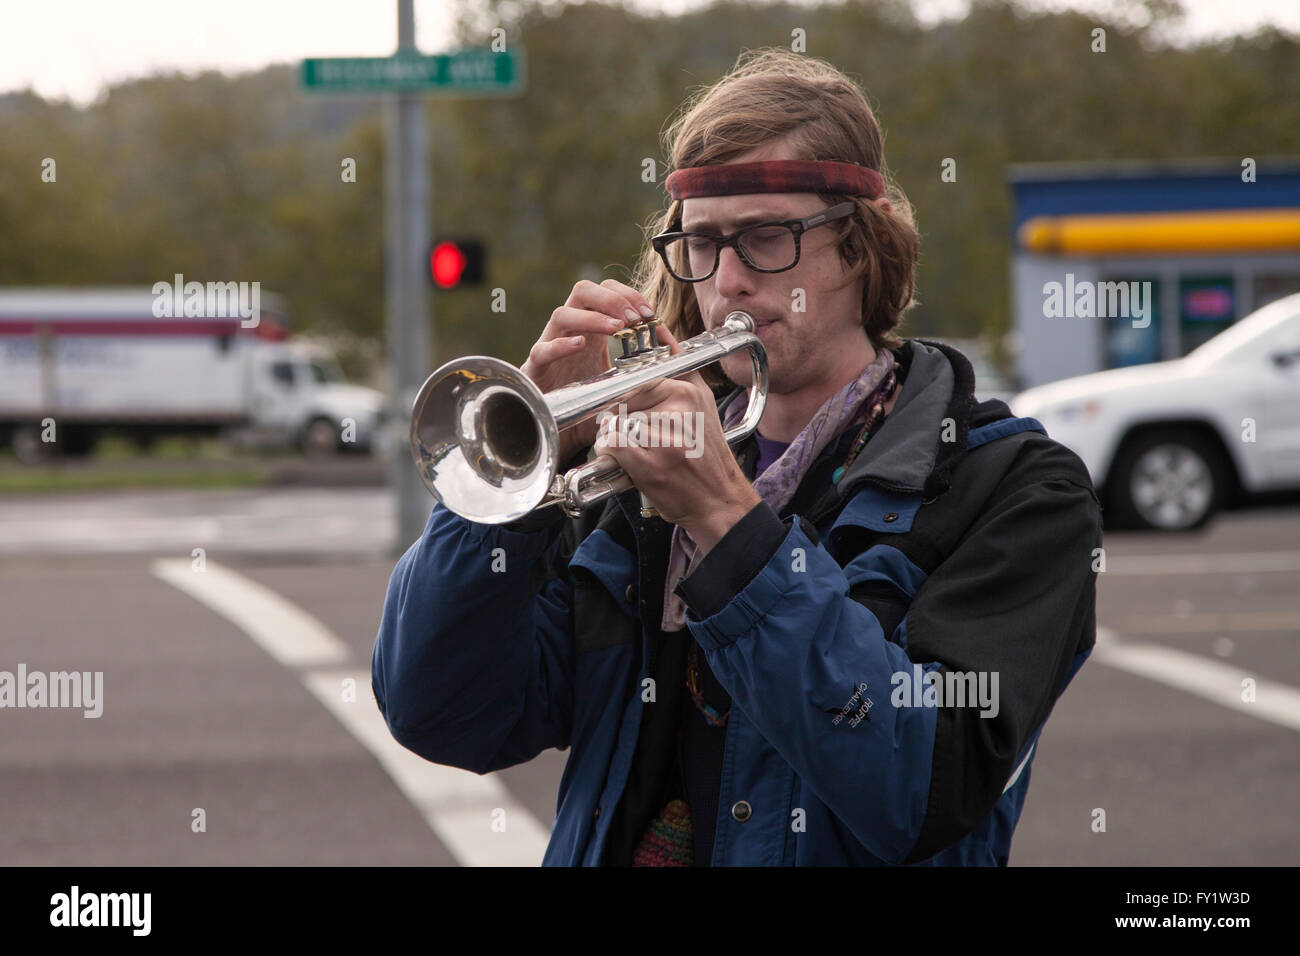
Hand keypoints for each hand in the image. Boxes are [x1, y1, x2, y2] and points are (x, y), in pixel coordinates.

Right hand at [520, 279, 656, 464]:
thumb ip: (645, 364)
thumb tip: (675, 355)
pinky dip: (561, 345)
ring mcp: (550, 345)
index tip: (649, 314)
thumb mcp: (623, 378)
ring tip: (617, 328)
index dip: (628, 295)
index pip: (607, 291)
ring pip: (562, 314)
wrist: (561, 429)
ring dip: (592, 317)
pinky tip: (580, 345)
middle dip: (612, 299)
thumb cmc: (592, 400)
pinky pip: (542, 349)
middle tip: (634, 319)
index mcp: (592, 326)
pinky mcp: (536, 368)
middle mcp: (570, 330)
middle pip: (583, 291)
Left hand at [592, 325, 760, 552]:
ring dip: (616, 438)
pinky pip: (610, 443)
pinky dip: (609, 454)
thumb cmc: (705, 454)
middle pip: (621, 399)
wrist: (719, 499)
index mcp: (688, 389)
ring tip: (642, 453)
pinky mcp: (650, 460)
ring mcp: (664, 434)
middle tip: (644, 440)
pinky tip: (627, 462)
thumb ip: (679, 364)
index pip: (636, 376)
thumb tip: (658, 327)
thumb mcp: (701, 400)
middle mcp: (678, 407)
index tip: (640, 414)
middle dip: (621, 419)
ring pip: (613, 421)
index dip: (628, 397)